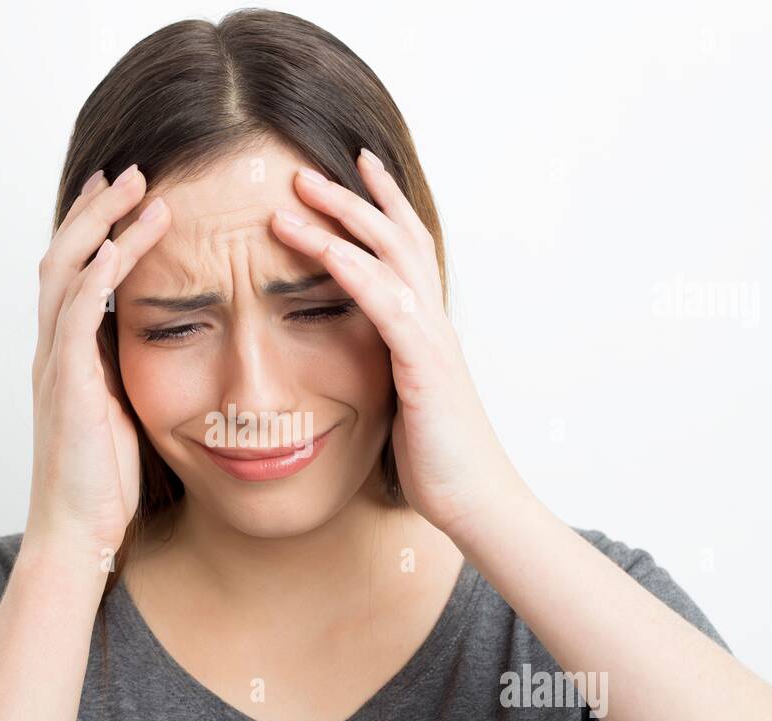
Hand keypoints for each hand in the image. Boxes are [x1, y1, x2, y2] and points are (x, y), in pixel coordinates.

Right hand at [27, 164, 171, 556]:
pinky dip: (93, 278)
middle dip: (95, 209)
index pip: (76, 272)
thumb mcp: (125, 413)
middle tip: (130, 170)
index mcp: (69, 355)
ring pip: (66, 274)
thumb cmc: (105, 482)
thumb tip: (169, 347)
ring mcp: (55, 366)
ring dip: (100, 226)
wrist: (78, 534)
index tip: (126, 194)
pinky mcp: (67, 388)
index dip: (97, 228)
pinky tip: (116, 247)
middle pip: (63, 256)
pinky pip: (74, 319)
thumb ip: (131, 373)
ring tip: (135, 188)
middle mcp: (54, 351)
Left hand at [269, 149, 527, 539]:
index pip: (404, 250)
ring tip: (296, 195)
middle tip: (306, 168)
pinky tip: (325, 251)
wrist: (475, 501)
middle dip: (353, 197)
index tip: (350, 170)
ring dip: (343, 221)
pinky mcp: (425, 367)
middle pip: (396, 237)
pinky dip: (356, 272)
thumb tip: (351, 358)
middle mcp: (433, 322)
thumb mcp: (400, 402)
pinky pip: (388, 306)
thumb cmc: (435, 459)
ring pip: (390, 259)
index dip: (380, 206)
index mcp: (424, 328)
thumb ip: (382, 368)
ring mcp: (432, 340)